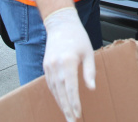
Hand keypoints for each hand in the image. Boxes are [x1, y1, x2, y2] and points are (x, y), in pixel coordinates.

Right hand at [42, 7, 95, 121]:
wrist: (61, 24)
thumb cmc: (78, 37)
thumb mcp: (88, 52)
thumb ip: (89, 71)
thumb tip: (91, 88)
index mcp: (67, 62)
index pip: (71, 87)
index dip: (74, 102)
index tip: (78, 113)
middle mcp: (55, 66)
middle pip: (61, 92)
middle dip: (67, 108)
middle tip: (72, 121)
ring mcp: (48, 66)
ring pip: (54, 90)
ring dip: (61, 104)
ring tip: (68, 115)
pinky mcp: (46, 66)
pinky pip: (50, 84)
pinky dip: (56, 94)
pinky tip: (61, 102)